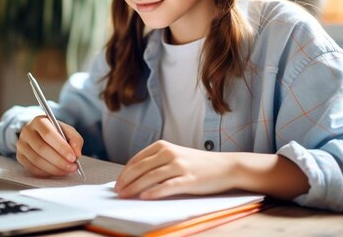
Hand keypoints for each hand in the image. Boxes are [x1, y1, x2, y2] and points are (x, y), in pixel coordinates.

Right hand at [16, 115, 83, 177]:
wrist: (41, 135)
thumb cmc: (56, 133)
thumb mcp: (68, 131)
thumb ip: (75, 140)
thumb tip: (76, 153)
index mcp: (39, 121)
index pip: (48, 134)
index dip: (61, 147)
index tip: (73, 157)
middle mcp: (27, 131)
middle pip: (42, 149)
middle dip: (59, 161)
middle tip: (72, 167)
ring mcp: (21, 144)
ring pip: (37, 160)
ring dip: (54, 169)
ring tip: (67, 170)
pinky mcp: (20, 156)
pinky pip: (32, 168)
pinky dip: (46, 173)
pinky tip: (56, 172)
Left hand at [114, 140, 237, 198]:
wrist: (225, 166)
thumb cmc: (198, 164)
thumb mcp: (175, 156)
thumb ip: (156, 163)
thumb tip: (133, 178)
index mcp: (163, 146)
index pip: (136, 160)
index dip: (124, 173)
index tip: (117, 184)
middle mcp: (169, 153)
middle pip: (140, 168)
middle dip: (126, 181)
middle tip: (117, 192)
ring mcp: (179, 165)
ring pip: (150, 177)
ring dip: (135, 188)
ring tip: (125, 196)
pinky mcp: (188, 179)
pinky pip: (167, 186)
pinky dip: (154, 192)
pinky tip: (144, 197)